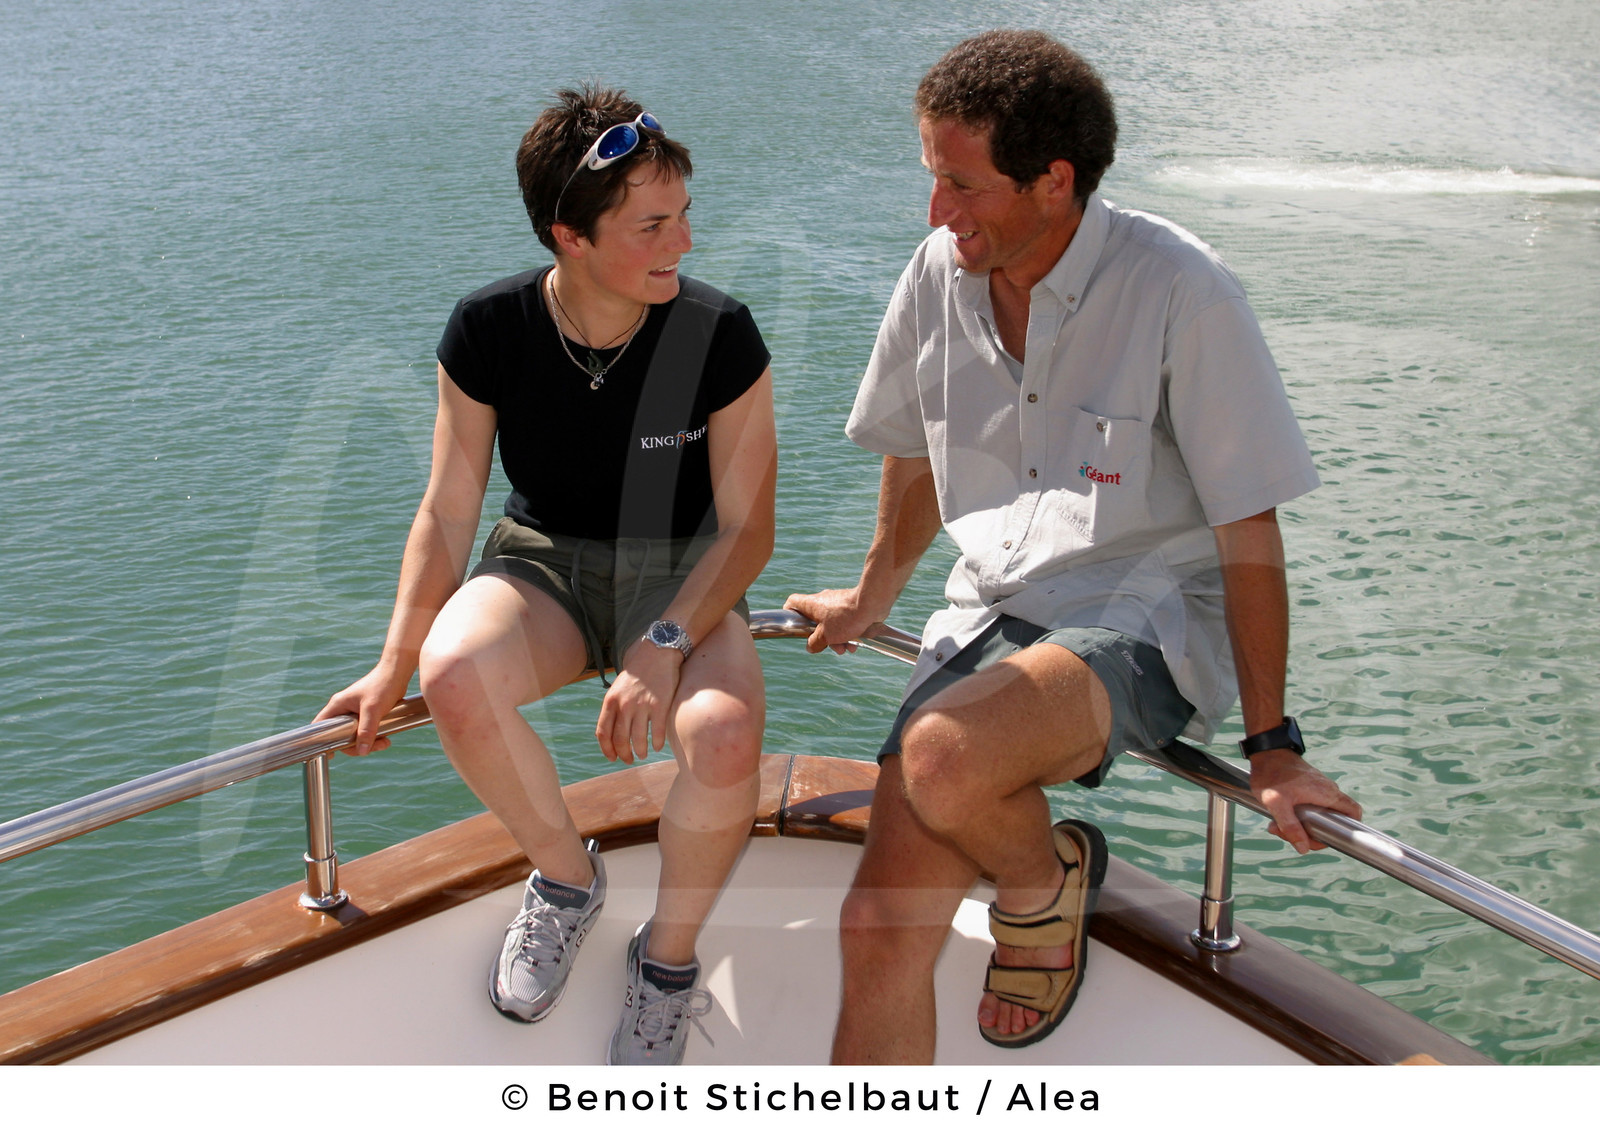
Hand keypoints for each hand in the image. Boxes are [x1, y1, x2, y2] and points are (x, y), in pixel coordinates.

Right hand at [315, 662, 410, 756]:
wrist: (398, 673)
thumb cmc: (382, 685)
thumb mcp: (373, 710)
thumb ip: (366, 731)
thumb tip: (362, 752)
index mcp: (338, 705)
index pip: (320, 726)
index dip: (321, 741)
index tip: (329, 755)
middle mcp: (344, 709)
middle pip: (341, 736)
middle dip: (356, 745)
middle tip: (370, 748)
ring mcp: (355, 712)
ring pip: (356, 735)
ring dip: (369, 742)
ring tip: (385, 742)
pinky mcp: (367, 714)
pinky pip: (366, 730)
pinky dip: (374, 736)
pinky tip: (386, 737)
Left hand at [596, 640, 681, 762]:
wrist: (656, 654)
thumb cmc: (637, 674)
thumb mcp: (617, 688)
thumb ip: (613, 708)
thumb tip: (611, 733)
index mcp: (610, 701)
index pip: (603, 732)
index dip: (606, 749)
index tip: (612, 757)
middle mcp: (624, 705)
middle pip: (620, 739)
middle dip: (623, 754)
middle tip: (628, 760)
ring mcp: (642, 705)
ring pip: (638, 739)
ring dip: (640, 751)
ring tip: (642, 754)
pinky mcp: (660, 705)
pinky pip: (657, 732)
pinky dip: (657, 743)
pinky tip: (658, 746)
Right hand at [783, 587, 885, 654]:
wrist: (871, 604)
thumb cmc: (845, 617)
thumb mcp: (826, 636)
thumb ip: (815, 643)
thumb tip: (810, 647)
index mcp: (812, 605)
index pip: (792, 603)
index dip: (789, 613)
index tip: (793, 625)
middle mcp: (823, 602)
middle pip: (814, 621)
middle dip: (822, 637)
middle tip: (829, 646)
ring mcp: (837, 604)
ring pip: (832, 624)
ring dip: (838, 639)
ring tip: (846, 649)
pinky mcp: (851, 607)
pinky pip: (845, 623)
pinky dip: (848, 634)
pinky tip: (855, 643)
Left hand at [1249, 750, 1361, 853]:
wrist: (1266, 751)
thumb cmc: (1272, 775)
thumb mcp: (1277, 804)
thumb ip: (1291, 826)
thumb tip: (1304, 849)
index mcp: (1328, 794)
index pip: (1354, 812)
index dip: (1347, 829)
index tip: (1322, 837)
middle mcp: (1328, 790)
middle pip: (1331, 821)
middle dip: (1308, 833)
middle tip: (1285, 833)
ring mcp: (1319, 788)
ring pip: (1317, 815)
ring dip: (1298, 825)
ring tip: (1276, 825)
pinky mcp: (1308, 787)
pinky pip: (1309, 807)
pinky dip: (1296, 815)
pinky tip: (1277, 816)